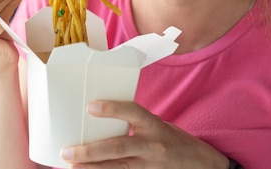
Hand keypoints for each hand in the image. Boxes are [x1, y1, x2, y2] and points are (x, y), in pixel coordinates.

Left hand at [60, 100, 228, 168]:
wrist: (203, 165)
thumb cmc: (175, 140)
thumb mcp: (159, 125)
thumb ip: (136, 123)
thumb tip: (102, 119)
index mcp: (155, 126)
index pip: (134, 112)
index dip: (113, 109)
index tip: (91, 106)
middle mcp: (153, 146)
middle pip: (118, 148)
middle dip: (90, 151)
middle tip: (67, 151)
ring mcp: (150, 166)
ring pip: (117, 168)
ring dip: (92, 168)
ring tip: (71, 165)